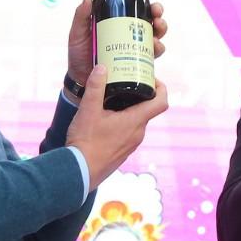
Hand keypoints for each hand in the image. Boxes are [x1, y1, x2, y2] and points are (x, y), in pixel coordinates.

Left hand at [63, 0, 169, 85]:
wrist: (82, 80)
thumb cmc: (79, 54)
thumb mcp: (77, 33)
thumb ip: (81, 16)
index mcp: (115, 16)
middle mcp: (128, 27)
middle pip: (149, 13)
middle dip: (157, 9)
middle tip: (156, 10)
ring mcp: (134, 43)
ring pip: (156, 31)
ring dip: (161, 26)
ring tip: (157, 27)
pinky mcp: (138, 59)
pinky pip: (154, 52)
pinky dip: (158, 47)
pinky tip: (155, 45)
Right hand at [66, 67, 169, 190]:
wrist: (79, 172)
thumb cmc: (85, 142)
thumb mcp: (88, 110)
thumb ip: (95, 87)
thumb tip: (102, 68)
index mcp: (135, 121)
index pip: (162, 102)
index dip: (161, 88)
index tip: (151, 79)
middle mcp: (138, 134)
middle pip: (147, 110)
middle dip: (140, 96)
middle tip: (127, 84)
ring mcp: (131, 145)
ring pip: (136, 122)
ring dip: (129, 110)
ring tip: (113, 100)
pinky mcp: (122, 152)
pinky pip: (128, 133)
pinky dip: (122, 123)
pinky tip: (105, 120)